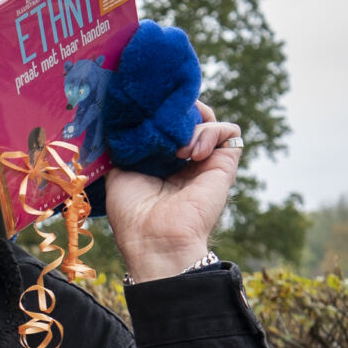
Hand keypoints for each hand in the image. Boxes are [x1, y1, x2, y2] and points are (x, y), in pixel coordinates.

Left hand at [104, 101, 242, 281]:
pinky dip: (212, 131)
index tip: (148, 109)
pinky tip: (192, 153)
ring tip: (177, 150)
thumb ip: (125, 145)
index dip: (160, 111)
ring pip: (209, 119)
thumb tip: (125, 119)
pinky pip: (229, 131)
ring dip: (193, 124)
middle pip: (189, 116)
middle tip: (164, 117)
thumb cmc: (132, 213)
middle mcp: (184, 158)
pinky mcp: (224, 164)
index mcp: (160, 159)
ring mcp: (205, 160)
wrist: (154, 238)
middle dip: (178, 110)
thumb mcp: (118, 172)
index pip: (166, 123)